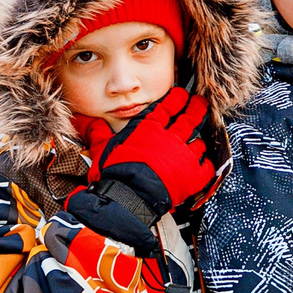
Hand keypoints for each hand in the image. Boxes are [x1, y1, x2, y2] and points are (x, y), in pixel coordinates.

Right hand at [93, 87, 217, 212]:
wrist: (127, 197)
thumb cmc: (113, 173)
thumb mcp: (101, 148)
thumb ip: (97, 132)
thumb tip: (85, 120)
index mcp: (149, 127)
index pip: (168, 106)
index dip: (177, 98)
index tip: (181, 94)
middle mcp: (170, 138)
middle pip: (190, 118)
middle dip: (196, 108)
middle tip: (200, 103)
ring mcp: (184, 156)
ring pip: (199, 142)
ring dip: (198, 140)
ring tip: (199, 138)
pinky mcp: (192, 176)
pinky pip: (207, 167)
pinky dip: (206, 165)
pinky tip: (205, 164)